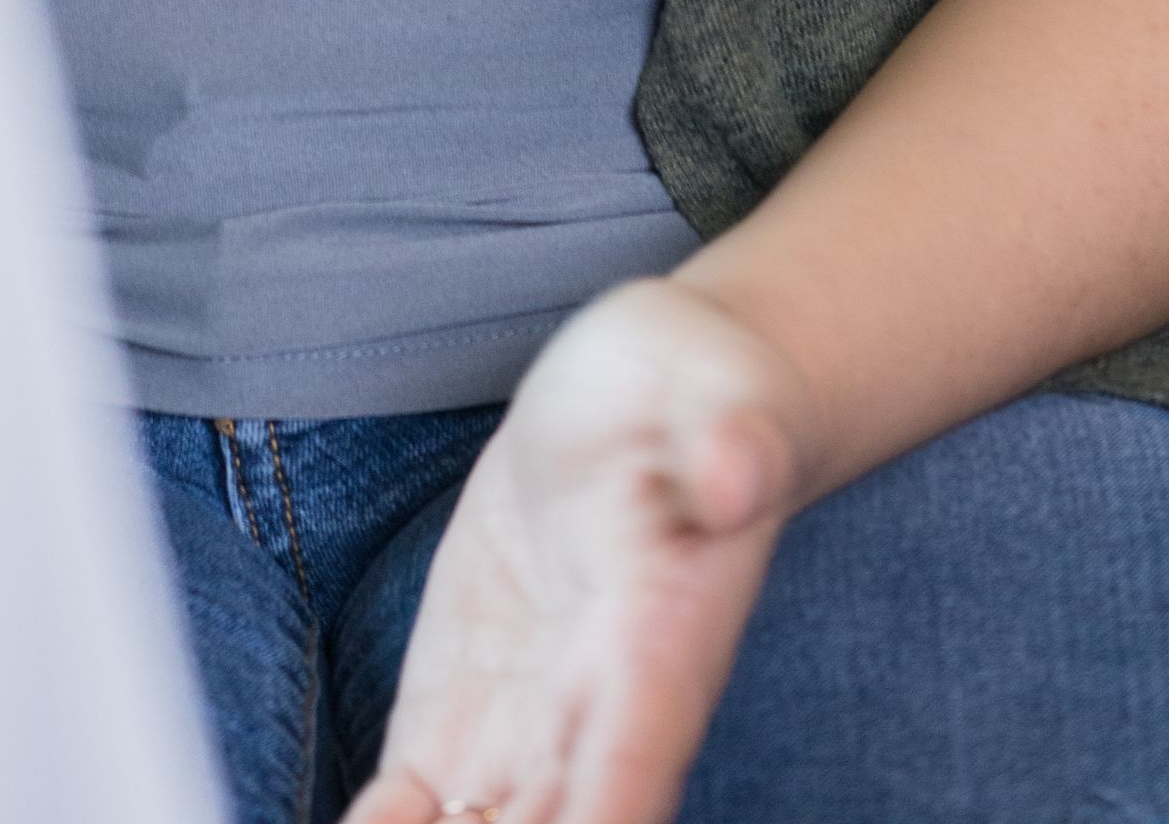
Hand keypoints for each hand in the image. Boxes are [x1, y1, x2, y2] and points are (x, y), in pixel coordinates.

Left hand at [349, 280, 809, 823]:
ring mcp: (532, 715)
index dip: (604, 810)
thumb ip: (735, 440)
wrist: (649, 395)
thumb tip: (741, 469)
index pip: (634, 754)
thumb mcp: (721, 388)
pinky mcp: (468, 695)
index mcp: (665, 639)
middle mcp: (599, 706)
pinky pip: (427, 791)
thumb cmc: (704, 387)